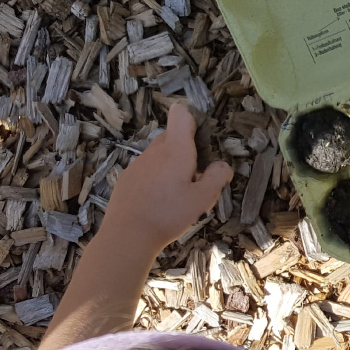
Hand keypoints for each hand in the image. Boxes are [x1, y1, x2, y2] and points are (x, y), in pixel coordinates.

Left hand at [103, 103, 233, 251]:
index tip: (201, 144)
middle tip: (194, 178)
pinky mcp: (126, 178)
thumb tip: (223, 165)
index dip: (192, 121)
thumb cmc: (169, 214)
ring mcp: (137, 164)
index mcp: (176, 149)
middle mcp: (155, 150)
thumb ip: (216, 178)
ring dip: (169, 167)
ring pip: (158, 155)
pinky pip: (145, 170)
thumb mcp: (202, 199)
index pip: (181, 114)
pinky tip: (155, 203)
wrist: (127, 235)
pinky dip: (154, 179)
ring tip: (175, 195)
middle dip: (185, 150)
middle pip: (171, 136)